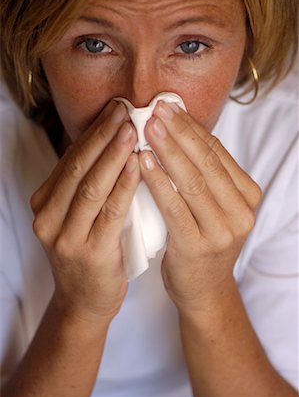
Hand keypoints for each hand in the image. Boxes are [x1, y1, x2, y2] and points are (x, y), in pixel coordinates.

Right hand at [31, 100, 138, 322]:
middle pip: (78, 167)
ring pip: (91, 186)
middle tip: (125, 111)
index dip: (93, 132)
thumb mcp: (80, 215)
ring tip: (132, 130)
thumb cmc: (91, 252)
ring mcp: (65, 236)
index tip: (115, 109)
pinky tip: (137, 165)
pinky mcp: (88, 252)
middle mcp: (48, 217)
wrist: (86, 300)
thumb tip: (111, 143)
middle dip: (103, 136)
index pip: (70, 158)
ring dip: (113, 155)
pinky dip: (123, 186)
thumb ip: (89, 184)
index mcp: (45, 202)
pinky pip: (109, 212)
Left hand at [140, 100, 261, 313]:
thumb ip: (201, 175)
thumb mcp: (212, 207)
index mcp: (248, 195)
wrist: (203, 290)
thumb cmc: (201, 241)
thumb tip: (176, 131)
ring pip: (192, 181)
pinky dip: (158, 182)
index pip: (217, 152)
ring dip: (167, 151)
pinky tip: (142, 163)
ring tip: (147, 128)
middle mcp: (241, 212)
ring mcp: (223, 231)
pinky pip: (175, 208)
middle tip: (155, 108)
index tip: (168, 106)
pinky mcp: (198, 247)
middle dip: (179, 132)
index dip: (191, 127)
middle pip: (206, 162)